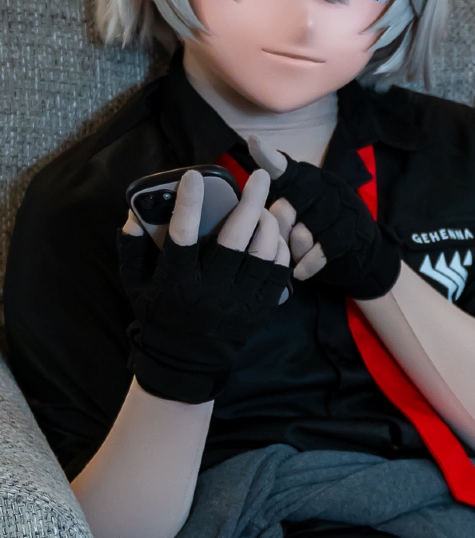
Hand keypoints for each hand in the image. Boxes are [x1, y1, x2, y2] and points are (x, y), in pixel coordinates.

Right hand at [118, 168, 290, 403]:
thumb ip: (132, 247)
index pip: (182, 237)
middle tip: (259, 177)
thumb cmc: (160, 314)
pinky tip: (274, 235)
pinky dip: (279, 251)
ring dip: (268, 226)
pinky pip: (278, 274)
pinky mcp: (259, 310)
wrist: (187, 360)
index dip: (188, 205)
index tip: (193, 176)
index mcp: (178, 282)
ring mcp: (239, 302)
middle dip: (249, 203)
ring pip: (262, 254)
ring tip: (266, 207)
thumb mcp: (135, 284)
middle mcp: (211, 291)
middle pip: (235, 240)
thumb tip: (134, 212)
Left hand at [246, 135, 400, 296]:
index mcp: (304, 178)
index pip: (281, 166)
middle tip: (279, 243)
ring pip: (302, 234)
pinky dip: (308, 265)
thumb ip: (276, 209)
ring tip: (294, 256)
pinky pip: (320, 252)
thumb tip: (257, 215)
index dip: (267, 156)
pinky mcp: (353, 231)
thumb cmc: (315, 231)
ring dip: (294, 252)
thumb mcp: (295, 214)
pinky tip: (301, 271)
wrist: (360, 251)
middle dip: (276, 233)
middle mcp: (324, 185)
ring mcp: (341, 207)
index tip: (254, 142)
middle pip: (284, 208)